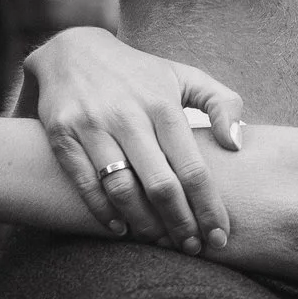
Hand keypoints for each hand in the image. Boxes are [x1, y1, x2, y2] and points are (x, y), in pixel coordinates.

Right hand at [26, 27, 245, 253]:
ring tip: (160, 241)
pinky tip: (121, 229)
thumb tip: (236, 144)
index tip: (220, 235)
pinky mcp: (61, 135)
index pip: (193, 168)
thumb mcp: (184, 75)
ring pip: (122, 189)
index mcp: (163, 105)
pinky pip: (85, 183)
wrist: (73, 50)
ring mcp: (92, 126)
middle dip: (181, 224)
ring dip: (144, 224)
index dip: (208, 207)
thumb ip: (221, 103)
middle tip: (193, 248)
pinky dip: (103, 212)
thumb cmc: (139, 73)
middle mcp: (128, 116)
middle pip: (160, 185)